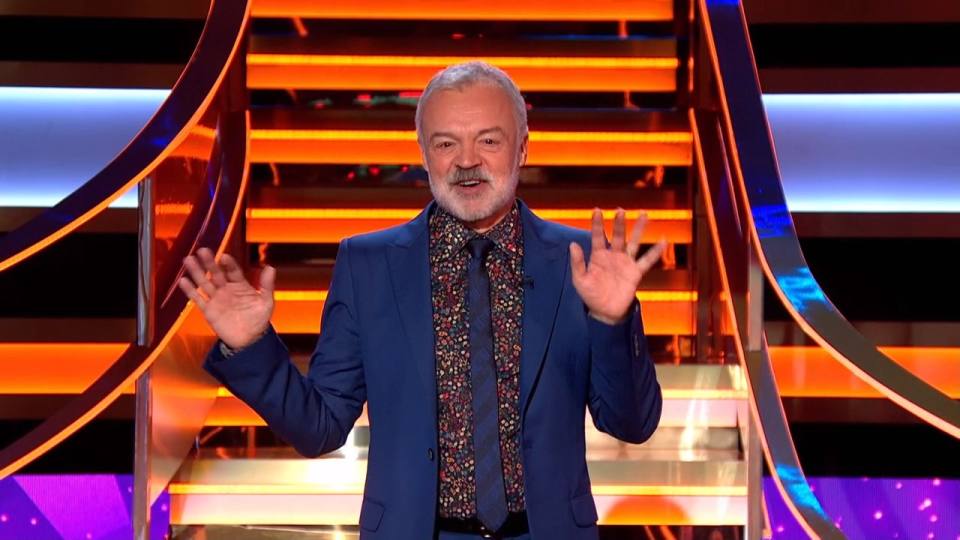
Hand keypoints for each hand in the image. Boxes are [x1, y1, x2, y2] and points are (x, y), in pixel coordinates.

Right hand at [177, 247, 275, 349]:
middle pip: (216, 273)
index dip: (228, 264)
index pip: (233, 271)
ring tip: (188, 259)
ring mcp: (216, 299)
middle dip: (209, 263)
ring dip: (197, 272)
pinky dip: (190, 290)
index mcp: (240, 285)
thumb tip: (270, 267)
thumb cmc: (258, 319)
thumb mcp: (265, 302)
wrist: (248, 340)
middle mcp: (226, 289)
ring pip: (204, 283)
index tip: (224, 256)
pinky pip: (198, 299)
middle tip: (202, 251)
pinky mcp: (208, 310)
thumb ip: (266, 286)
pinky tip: (183, 280)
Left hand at [570, 208, 666, 323]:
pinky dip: (655, 251)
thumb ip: (577, 263)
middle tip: (620, 210)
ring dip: (638, 229)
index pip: (597, 236)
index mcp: (598, 255)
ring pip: (634, 242)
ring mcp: (626, 263)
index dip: (597, 224)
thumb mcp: (580, 280)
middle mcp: (613, 255)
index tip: (597, 210)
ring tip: (643, 214)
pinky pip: (647, 260)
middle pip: (617, 236)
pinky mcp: (636, 272)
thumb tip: (573, 244)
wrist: (605, 312)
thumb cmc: (591, 294)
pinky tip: (663, 241)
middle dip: (619, 224)